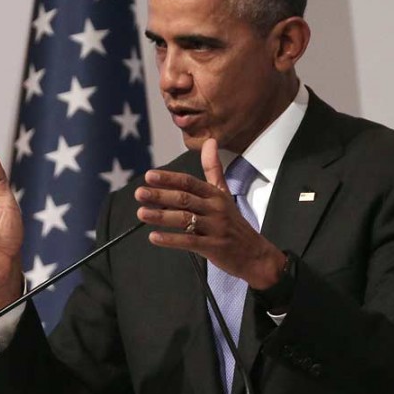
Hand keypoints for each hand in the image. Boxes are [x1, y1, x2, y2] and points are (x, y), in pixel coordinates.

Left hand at [135, 138, 285, 289]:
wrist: (254, 253)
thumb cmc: (233, 222)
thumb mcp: (224, 193)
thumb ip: (213, 168)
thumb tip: (210, 141)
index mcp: (215, 194)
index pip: (190, 182)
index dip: (169, 178)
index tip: (149, 176)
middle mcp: (215, 209)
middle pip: (184, 199)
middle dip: (160, 195)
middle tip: (139, 193)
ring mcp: (214, 228)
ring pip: (184, 219)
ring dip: (161, 216)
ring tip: (141, 213)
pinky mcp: (213, 247)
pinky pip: (189, 242)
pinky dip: (170, 240)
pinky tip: (154, 237)